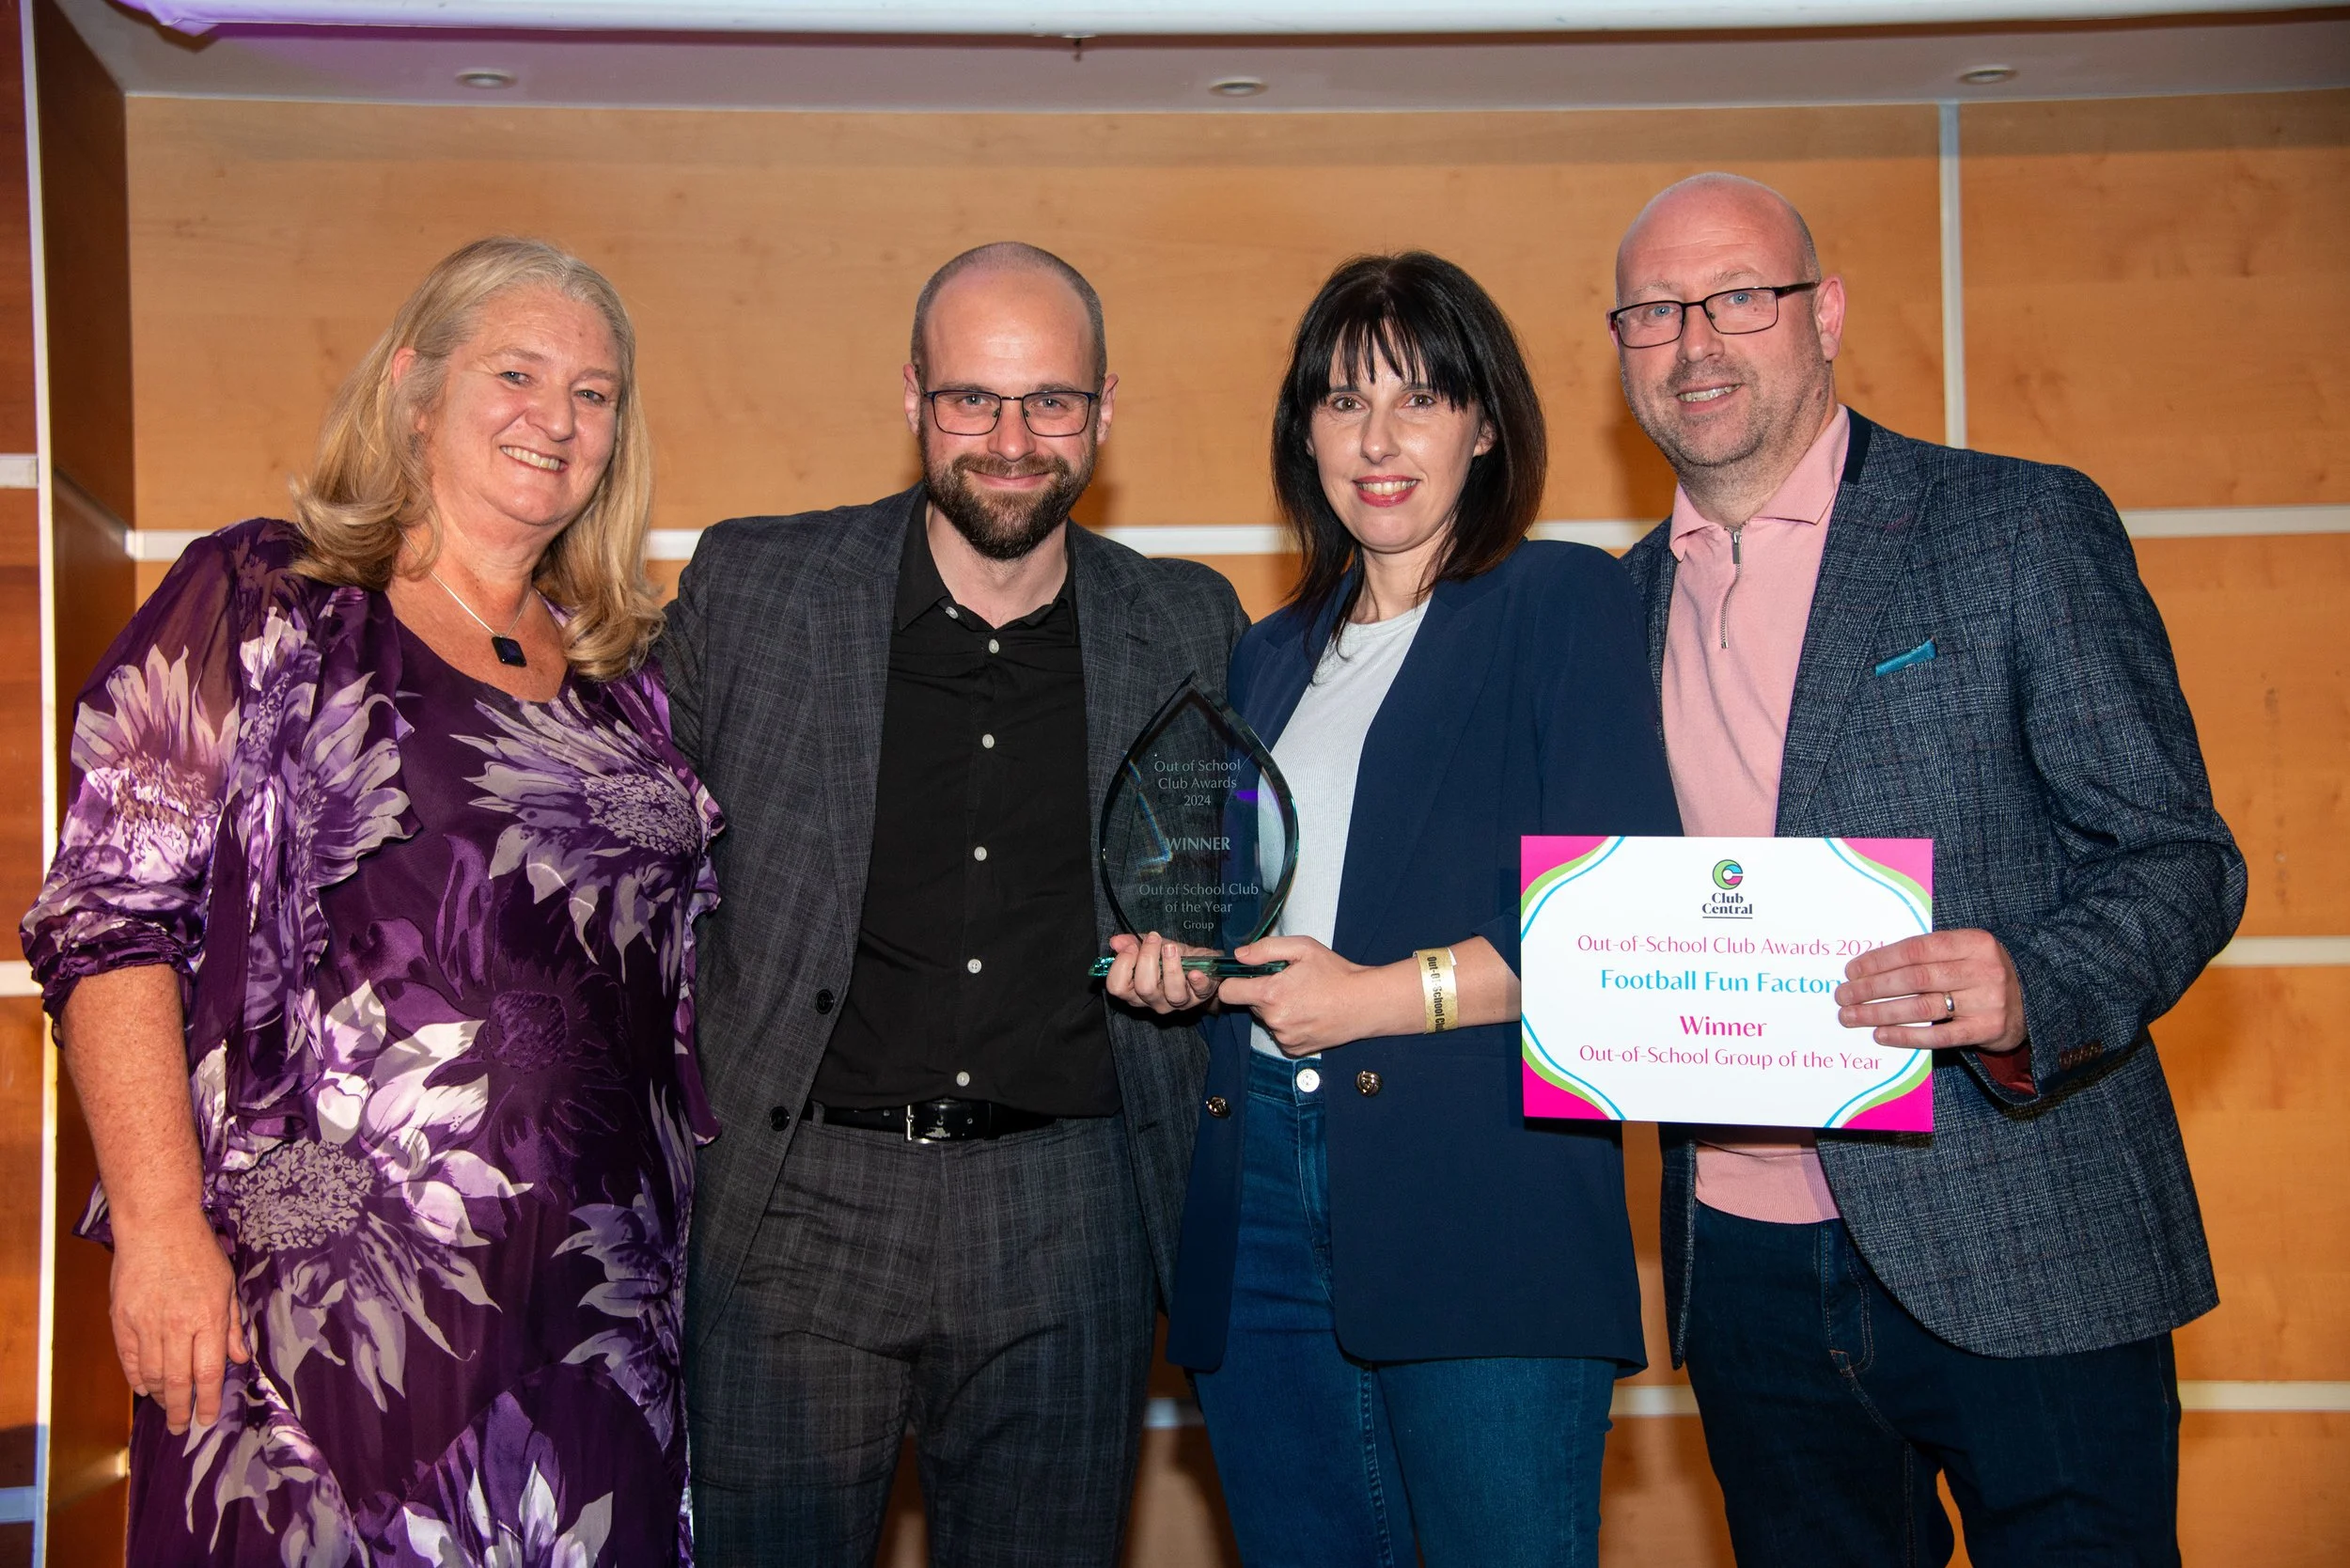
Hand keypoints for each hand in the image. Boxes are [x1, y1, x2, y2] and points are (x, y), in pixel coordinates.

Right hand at [109, 1208, 248, 1433]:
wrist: (157, 1227)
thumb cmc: (198, 1252)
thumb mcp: (227, 1284)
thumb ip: (232, 1324)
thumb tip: (240, 1358)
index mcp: (207, 1318)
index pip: (209, 1372)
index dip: (209, 1401)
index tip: (208, 1420)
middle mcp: (177, 1326)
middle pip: (178, 1381)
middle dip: (181, 1409)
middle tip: (182, 1428)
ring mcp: (146, 1324)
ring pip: (151, 1374)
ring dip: (160, 1397)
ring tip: (167, 1409)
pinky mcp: (122, 1319)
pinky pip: (129, 1359)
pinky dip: (136, 1377)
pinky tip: (144, 1388)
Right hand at [1102, 931, 1220, 1014]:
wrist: (1200, 962)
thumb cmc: (1171, 957)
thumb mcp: (1150, 947)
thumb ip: (1131, 944)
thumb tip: (1116, 941)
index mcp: (1136, 991)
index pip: (1117, 987)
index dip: (1121, 965)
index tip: (1131, 946)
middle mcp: (1155, 1001)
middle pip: (1144, 989)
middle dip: (1147, 958)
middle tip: (1154, 939)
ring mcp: (1178, 1002)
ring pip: (1172, 993)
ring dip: (1171, 967)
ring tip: (1171, 948)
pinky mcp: (1200, 996)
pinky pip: (1199, 991)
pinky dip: (1198, 981)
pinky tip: (1195, 971)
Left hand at [1218, 936, 1417, 1055]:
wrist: (1365, 1003)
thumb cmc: (1335, 972)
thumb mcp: (1303, 948)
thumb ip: (1266, 949)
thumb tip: (1238, 956)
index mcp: (1271, 994)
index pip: (1228, 993)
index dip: (1234, 981)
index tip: (1247, 976)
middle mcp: (1274, 1020)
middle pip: (1249, 1005)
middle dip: (1262, 992)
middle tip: (1289, 982)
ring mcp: (1284, 1038)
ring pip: (1266, 1019)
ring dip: (1276, 1009)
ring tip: (1303, 998)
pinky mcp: (1294, 1049)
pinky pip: (1280, 1034)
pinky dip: (1288, 1024)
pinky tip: (1308, 1013)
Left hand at [1836, 929, 2026, 1052]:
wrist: (2034, 1000)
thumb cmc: (1983, 973)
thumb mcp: (1965, 952)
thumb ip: (1928, 955)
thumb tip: (1869, 968)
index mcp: (1974, 942)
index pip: (1916, 949)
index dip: (1879, 960)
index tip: (1851, 971)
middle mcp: (1982, 969)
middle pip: (1915, 978)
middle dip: (1872, 988)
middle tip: (1842, 996)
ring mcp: (1987, 1001)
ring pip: (1922, 1007)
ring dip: (1880, 1013)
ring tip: (1852, 1016)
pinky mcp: (1987, 1030)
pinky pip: (1939, 1036)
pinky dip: (1906, 1036)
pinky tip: (1881, 1035)